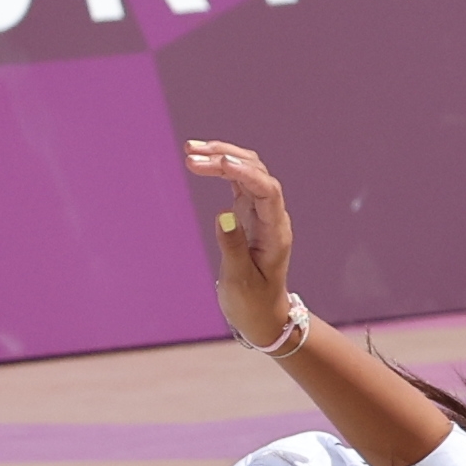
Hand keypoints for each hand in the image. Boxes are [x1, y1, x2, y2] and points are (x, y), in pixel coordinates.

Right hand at [185, 136, 296, 349]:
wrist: (263, 315)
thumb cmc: (252, 304)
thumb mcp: (240, 282)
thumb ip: (232, 248)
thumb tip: (223, 214)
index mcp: (276, 233)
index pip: (267, 191)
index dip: (245, 173)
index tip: (218, 163)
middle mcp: (272, 217)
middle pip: (256, 172)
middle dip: (225, 158)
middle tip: (191, 154)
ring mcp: (260, 212)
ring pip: (247, 171)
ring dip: (221, 156)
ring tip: (190, 150)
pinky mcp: (248, 212)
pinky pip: (237, 181)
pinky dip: (219, 168)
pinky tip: (200, 160)